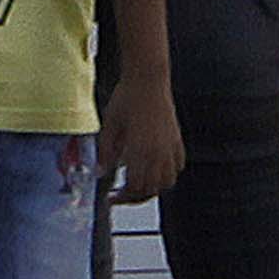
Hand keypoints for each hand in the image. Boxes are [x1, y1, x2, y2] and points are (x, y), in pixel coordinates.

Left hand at [102, 76, 182, 207]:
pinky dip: (168, 173)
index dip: (123, 198)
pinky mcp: (177, 139)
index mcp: (140, 151)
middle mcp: (159, 152)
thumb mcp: (109, 127)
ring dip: (154, 187)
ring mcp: (170, 146)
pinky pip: (178, 165)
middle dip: (135, 197)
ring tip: (138, 185)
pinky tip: (155, 168)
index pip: (136, 188)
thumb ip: (105, 153)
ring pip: (168, 180)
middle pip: (152, 189)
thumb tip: (100, 173)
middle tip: (120, 195)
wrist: (148, 80)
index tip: (110, 198)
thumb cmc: (126, 100)